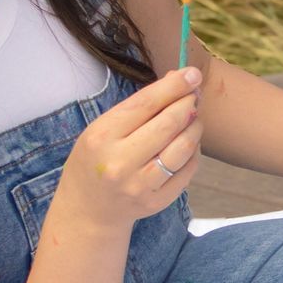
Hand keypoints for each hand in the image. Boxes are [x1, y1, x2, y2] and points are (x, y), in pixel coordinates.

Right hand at [55, 68, 202, 229]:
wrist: (87, 209)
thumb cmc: (96, 158)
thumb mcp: (103, 128)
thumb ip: (139, 106)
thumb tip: (179, 79)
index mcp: (102, 136)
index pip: (145, 104)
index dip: (173, 86)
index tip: (192, 74)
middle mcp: (120, 162)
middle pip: (169, 124)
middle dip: (188, 104)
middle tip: (195, 95)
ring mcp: (140, 185)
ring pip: (183, 148)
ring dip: (195, 127)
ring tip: (193, 118)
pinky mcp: (156, 202)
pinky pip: (187, 170)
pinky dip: (193, 151)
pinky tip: (187, 143)